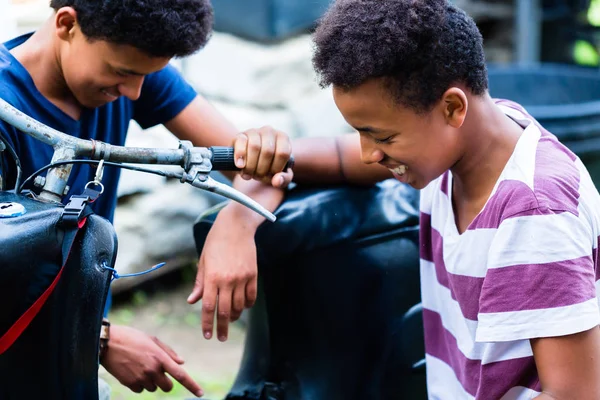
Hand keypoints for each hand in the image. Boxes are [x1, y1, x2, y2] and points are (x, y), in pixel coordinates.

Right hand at [101, 325, 202, 396]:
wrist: (107, 343)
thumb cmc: (131, 338)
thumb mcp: (152, 339)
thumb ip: (168, 352)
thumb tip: (181, 363)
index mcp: (160, 357)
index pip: (180, 375)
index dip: (192, 385)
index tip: (200, 394)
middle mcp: (153, 370)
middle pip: (167, 387)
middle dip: (165, 382)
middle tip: (157, 371)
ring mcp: (141, 378)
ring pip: (153, 388)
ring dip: (151, 381)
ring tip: (140, 366)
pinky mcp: (130, 384)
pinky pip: (141, 390)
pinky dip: (139, 383)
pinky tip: (132, 371)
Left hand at [187, 215, 257, 341]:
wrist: (236, 226)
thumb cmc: (215, 242)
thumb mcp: (203, 261)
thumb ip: (199, 283)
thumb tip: (192, 301)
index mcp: (211, 277)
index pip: (208, 307)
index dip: (207, 323)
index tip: (207, 335)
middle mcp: (227, 280)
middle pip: (225, 311)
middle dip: (222, 327)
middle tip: (221, 338)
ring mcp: (242, 278)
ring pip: (240, 306)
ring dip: (235, 316)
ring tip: (231, 320)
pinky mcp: (253, 275)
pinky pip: (251, 296)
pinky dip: (247, 305)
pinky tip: (243, 308)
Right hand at [233, 126, 292, 187]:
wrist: (251, 160)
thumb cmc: (269, 166)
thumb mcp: (280, 174)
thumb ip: (284, 179)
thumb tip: (277, 181)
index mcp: (283, 138)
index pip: (283, 152)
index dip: (276, 167)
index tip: (271, 175)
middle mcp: (269, 131)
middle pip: (268, 151)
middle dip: (262, 169)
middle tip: (258, 176)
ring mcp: (254, 131)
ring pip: (254, 147)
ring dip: (251, 165)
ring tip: (249, 173)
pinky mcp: (240, 135)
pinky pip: (241, 143)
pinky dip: (240, 156)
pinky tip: (240, 166)